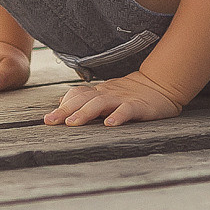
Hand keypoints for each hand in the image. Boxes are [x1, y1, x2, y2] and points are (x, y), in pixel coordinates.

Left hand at [43, 69, 185, 126]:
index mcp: (99, 92)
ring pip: (100, 103)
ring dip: (85, 112)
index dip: (62, 106)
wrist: (161, 85)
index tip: (48, 120)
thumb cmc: (131, 93)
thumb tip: (61, 101)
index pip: (76, 95)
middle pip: (83, 99)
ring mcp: (122, 98)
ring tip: (72, 123)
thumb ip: (85, 98)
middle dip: (65, 110)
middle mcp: (107, 94)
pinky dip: (118, 116)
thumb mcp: (106, 95)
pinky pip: (127, 110)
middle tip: (50, 122)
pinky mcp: (139, 105)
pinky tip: (110, 124)